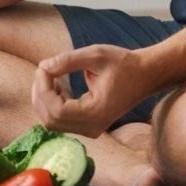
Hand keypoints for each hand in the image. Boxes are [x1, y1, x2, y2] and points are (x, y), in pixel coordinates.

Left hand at [31, 43, 155, 137]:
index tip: (44, 67)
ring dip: (44, 99)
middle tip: (44, 69)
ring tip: (51, 76)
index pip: (56, 110)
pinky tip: (58, 86)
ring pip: (52, 123)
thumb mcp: (96, 55)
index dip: (43, 89)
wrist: (145, 75)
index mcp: (96, 113)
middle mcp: (92, 128)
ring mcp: (90, 130)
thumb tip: (43, 67)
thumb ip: (67, 60)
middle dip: (40, 94)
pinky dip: (52, 104)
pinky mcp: (88, 126)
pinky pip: (60, 121)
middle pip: (50, 120)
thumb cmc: (124, 63)